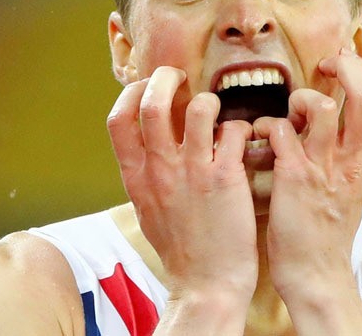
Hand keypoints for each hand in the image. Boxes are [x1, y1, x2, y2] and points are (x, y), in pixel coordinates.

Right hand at [107, 66, 258, 300]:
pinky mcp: (226, 178)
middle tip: (180, 78)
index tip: (147, 87)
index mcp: (137, 177)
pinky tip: (243, 141)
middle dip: (166, 78)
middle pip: (152, 103)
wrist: (207, 284)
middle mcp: (160, 170)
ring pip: (199, 107)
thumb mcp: (147, 209)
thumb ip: (144, 175)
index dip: (132, 93)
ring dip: (210, 101)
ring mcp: (193, 172)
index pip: (117, 119)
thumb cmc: (180, 249)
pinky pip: (234, 131)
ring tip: (217, 113)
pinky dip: (242, 128)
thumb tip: (146, 146)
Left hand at [254, 49, 361, 302]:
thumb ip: (348, 156)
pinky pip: (281, 130)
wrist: (315, 275)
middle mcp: (351, 160)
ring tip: (288, 115)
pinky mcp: (293, 177)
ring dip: (299, 98)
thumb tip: (336, 124)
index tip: (343, 64)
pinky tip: (261, 138)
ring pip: (322, 105)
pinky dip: (267, 125)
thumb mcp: (352, 190)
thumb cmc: (326, 234)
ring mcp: (323, 167)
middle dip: (345, 67)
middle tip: (324, 65)